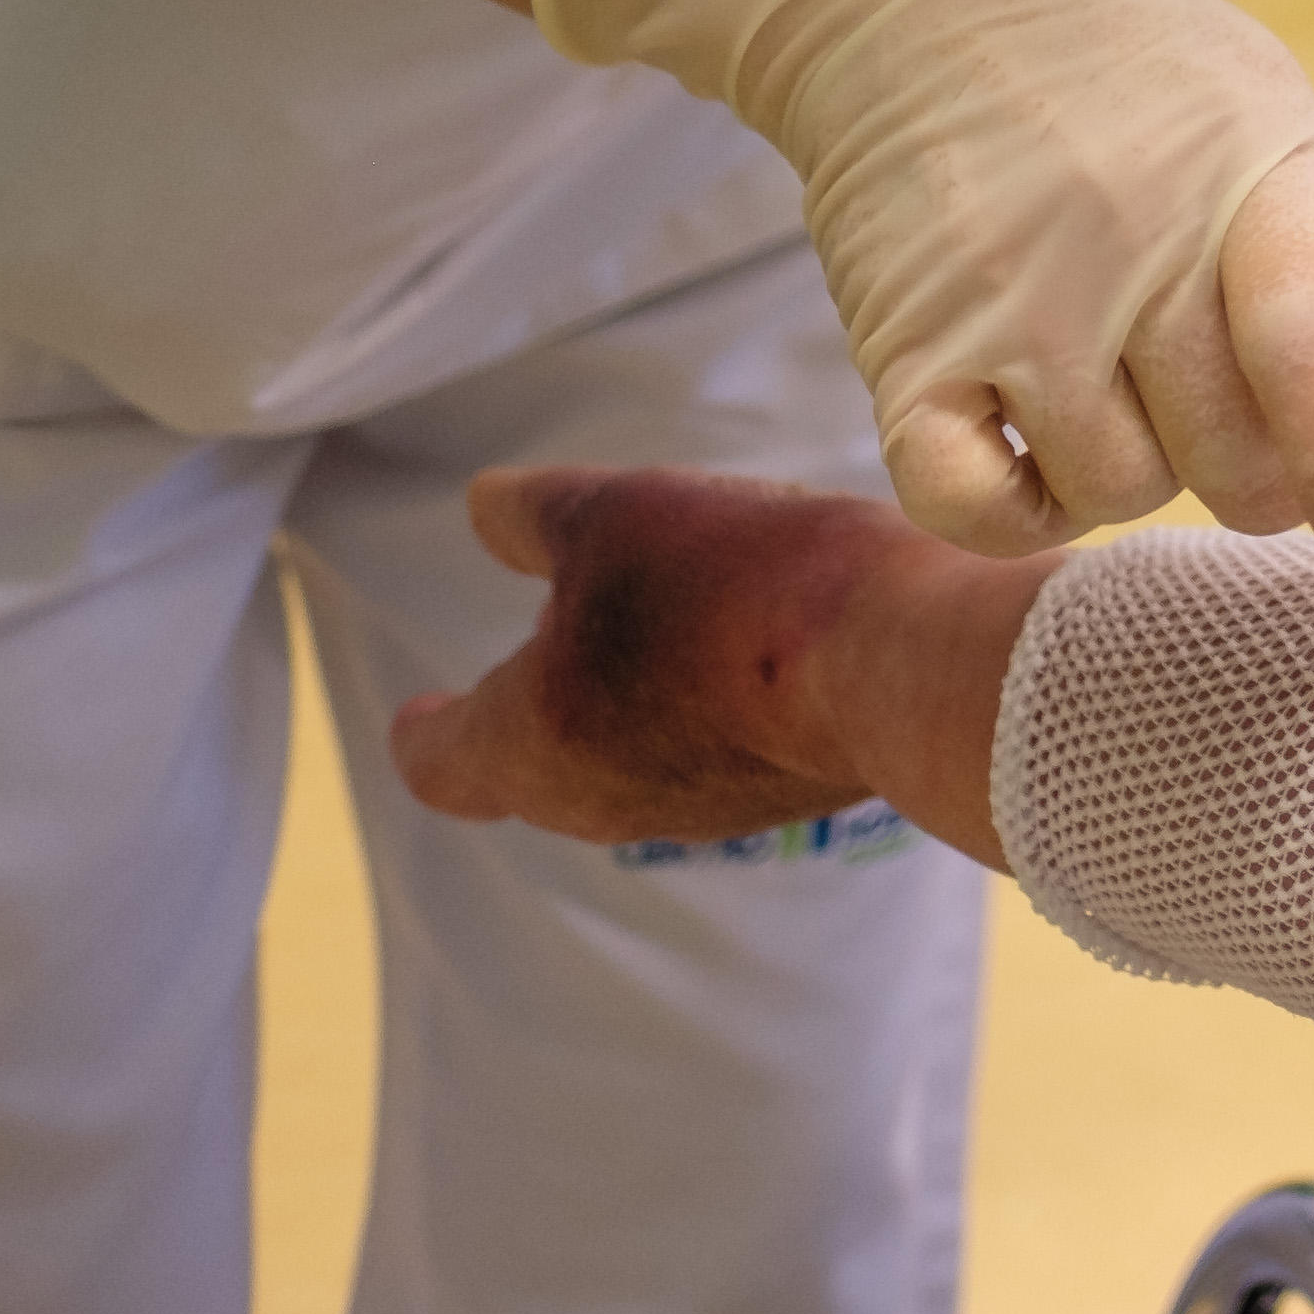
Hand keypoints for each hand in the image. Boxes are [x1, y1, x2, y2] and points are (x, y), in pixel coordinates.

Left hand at [390, 463, 1021, 855]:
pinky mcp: (785, 792)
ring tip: (678, 610)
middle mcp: (601, 803)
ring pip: (633, 758)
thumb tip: (484, 505)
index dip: (426, 732)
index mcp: (529, 748)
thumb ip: (532, 514)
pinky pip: (719, 751)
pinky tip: (764, 634)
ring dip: (637, 696)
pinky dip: (716, 702)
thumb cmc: (728, 588)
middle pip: (539, 763)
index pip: (442, 764)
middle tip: (562, 632)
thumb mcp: (616, 512)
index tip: (418, 713)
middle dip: (541, 700)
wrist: (895, 662)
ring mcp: (702, 808)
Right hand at [536, 0, 1313, 598]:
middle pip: (1230, 462)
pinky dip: (1014, 512)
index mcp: (1249, 180)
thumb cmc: (1116, 67)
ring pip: (1117, 495)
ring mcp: (1011, 304)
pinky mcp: (904, 351)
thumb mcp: (1257, 115)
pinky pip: (974, 511)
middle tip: (1213, 393)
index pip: (1312, 352)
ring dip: (1132, 471)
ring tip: (1111, 372)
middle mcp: (1129, 246)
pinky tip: (1028, 441)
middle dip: (1251, 467)